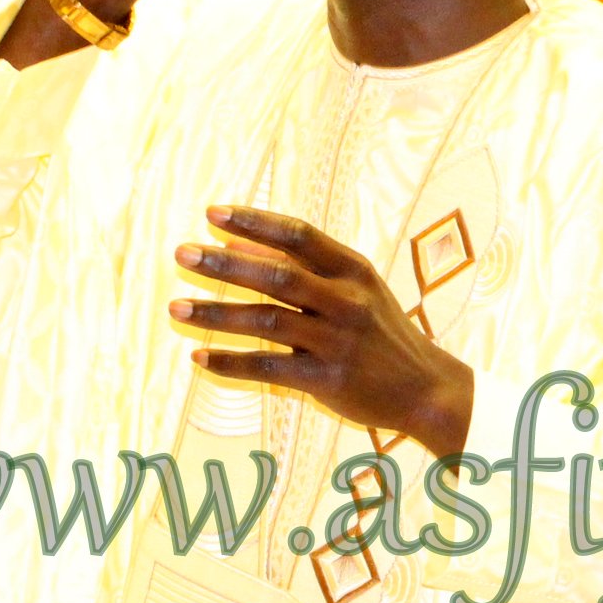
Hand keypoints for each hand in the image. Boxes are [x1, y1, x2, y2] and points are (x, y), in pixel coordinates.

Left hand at [174, 208, 476, 455]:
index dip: (254, 221)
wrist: (426, 389)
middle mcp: (347, 301)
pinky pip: (270, 367)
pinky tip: (200, 357)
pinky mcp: (328, 379)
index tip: (211, 213)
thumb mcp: (353, 289)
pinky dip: (232, 361)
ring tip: (177, 308)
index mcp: (354, 270)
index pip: (298, 235)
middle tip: (183, 253)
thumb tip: (235, 242)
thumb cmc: (381, 333)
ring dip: (218, 313)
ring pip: (267, 321)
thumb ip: (300, 266)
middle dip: (226, 263)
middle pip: (278, 276)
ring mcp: (337, 341)